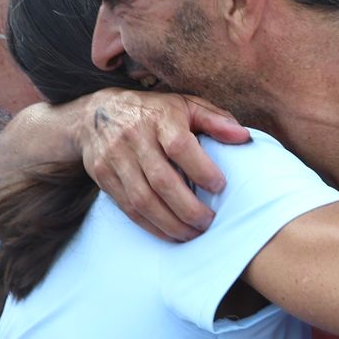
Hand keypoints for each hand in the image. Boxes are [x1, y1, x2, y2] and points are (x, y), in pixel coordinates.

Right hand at [80, 89, 249, 241]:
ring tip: (192, 234)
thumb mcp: (184, 105)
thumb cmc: (152, 112)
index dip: (201, 170)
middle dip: (188, 208)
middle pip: (162, 180)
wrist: (96, 113)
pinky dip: (151, 226)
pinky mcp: (104, 177)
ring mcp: (116, 159)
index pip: (179, 146)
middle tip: (209, 222)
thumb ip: (215, 119)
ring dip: (170, 223)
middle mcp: (134, 137)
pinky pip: (128, 208)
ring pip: (143, 199)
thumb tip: (243, 137)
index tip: (219, 186)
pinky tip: (170, 233)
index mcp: (159, 118)